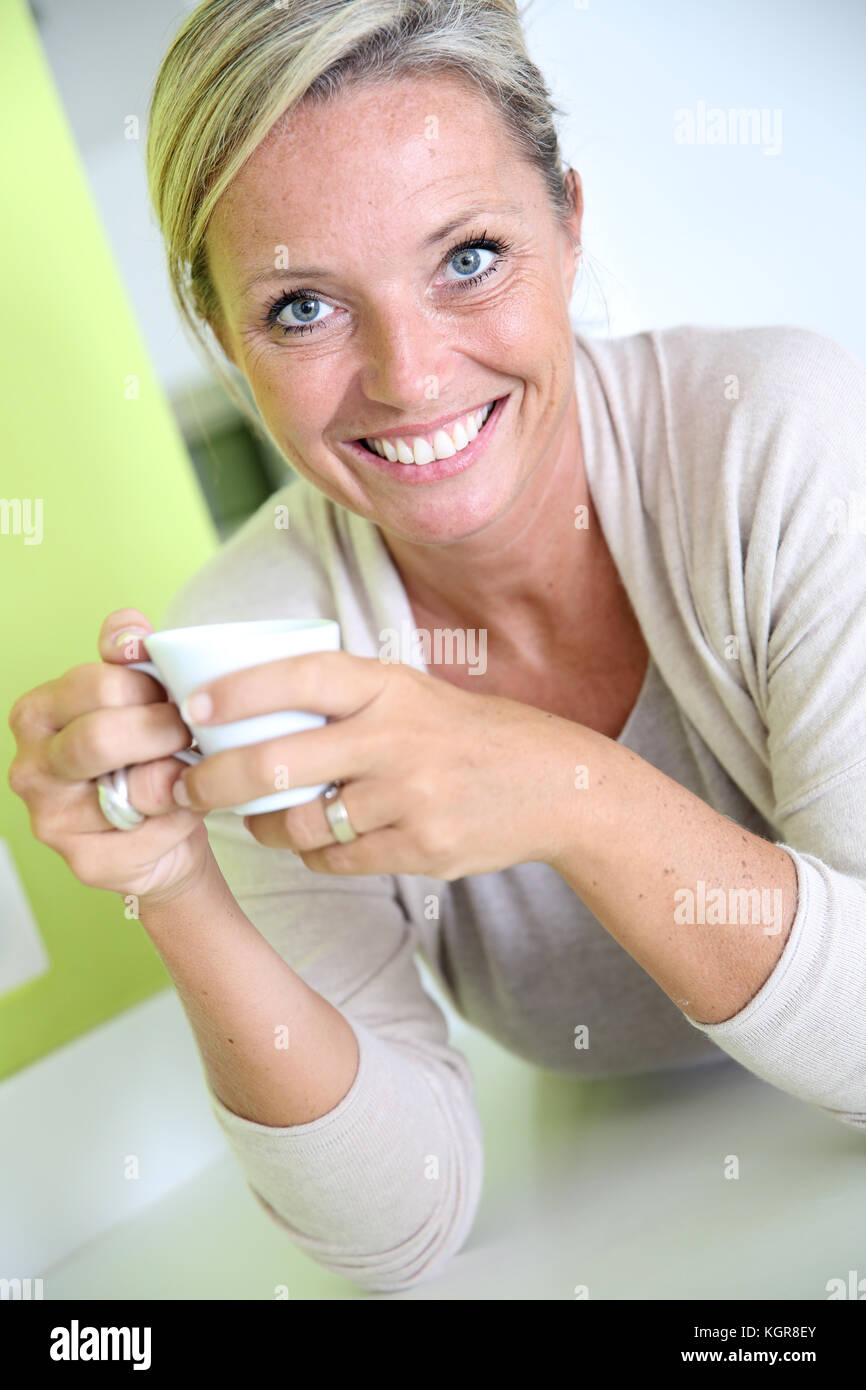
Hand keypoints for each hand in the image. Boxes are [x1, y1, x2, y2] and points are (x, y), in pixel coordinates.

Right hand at [6, 608, 213, 906]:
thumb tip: (130, 629)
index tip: (175, 696)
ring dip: (179, 778)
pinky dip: (183, 820)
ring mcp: (52, 822)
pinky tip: (183, 813)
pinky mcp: (86, 864)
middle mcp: (31, 769)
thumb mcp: (139, 697)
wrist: (165, 833)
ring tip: (190, 772)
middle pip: (103, 737)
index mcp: (36, 714)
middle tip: (191, 733)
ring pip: (136, 790)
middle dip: (164, 731)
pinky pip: (153, 834)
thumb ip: (129, 657)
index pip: (96, 684)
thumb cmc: (148, 754)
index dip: (150, 688)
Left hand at [171, 651, 573, 877]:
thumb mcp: (413, 693)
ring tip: (254, 821)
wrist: (554, 786)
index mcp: (391, 687)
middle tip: (187, 788)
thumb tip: (249, 712)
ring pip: (304, 823)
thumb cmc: (466, 734)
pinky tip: (317, 841)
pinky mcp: (424, 848)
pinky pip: (339, 859)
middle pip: (280, 763)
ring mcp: (412, 797)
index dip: (240, 691)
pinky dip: (315, 854)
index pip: (301, 678)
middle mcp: (398, 738)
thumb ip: (347, 699)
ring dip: (265, 827)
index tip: (192, 707)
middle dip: (217, 781)